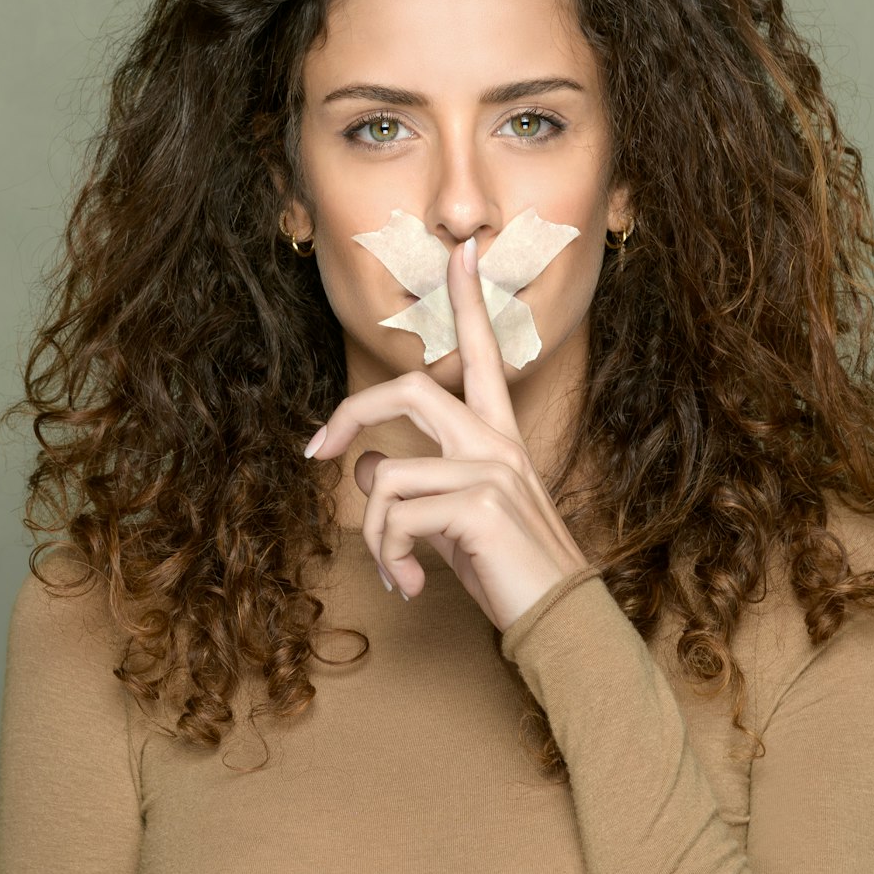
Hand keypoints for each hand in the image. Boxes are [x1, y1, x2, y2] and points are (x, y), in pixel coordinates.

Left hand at [303, 233, 589, 631]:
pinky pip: (395, 517)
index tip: (462, 252)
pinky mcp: (480, 506)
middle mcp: (498, 442)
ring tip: (397, 574)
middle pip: (410, 389)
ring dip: (374, 536)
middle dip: (350, 412)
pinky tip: (412, 587)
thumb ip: (411, 485)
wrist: (560, 622)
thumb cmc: (509, 572)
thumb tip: (360, 465)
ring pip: (385, 477)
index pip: (485, 355)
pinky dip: (390, 558)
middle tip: (313, 453)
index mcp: (499, 438)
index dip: (467, 302)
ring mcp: (491, 471)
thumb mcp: (451, 522)